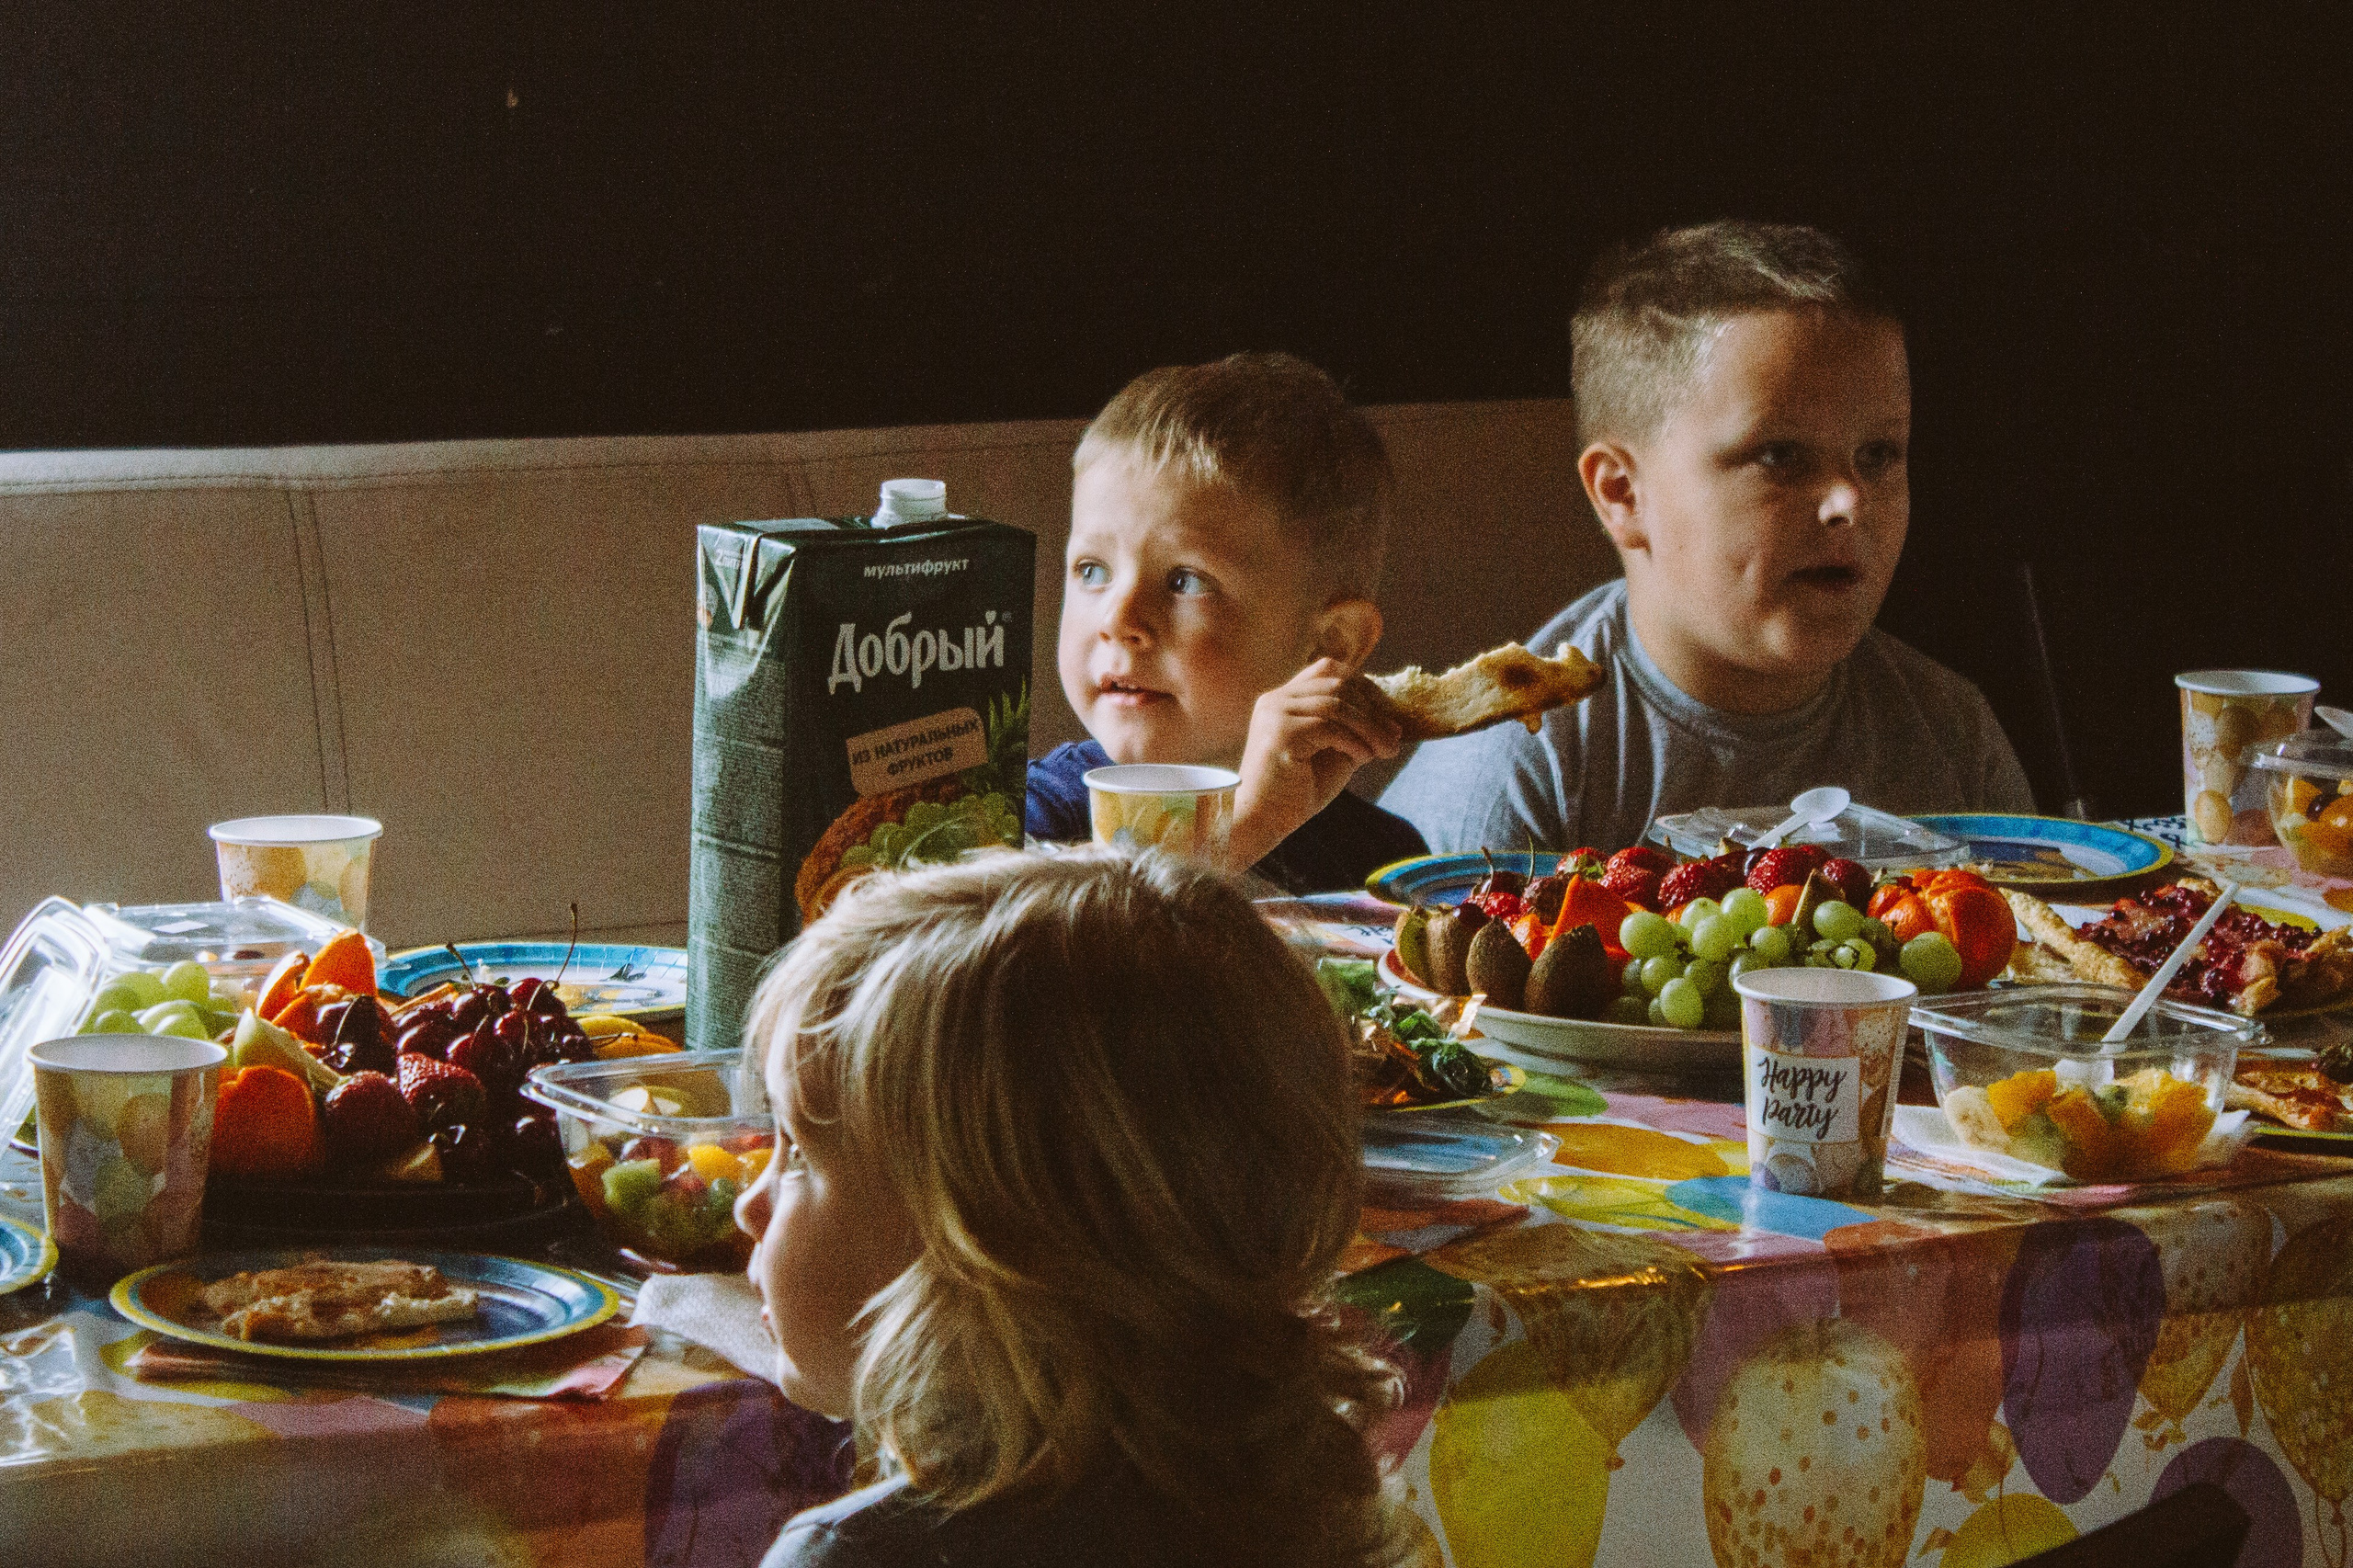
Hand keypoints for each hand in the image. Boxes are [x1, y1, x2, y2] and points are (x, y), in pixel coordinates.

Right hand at [1228, 658, 1403, 870]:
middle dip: (1373, 710)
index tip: (1387, 714)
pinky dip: (1354, 741)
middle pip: (1337, 684)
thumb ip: (1357, 735)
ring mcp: (1275, 713)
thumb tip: (1396, 726)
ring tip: (1385, 751)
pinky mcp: (1279, 732)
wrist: (1261, 822)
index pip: (1329, 670)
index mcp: (1285, 699)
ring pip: (1336, 705)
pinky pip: (1328, 727)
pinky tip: (1364, 758)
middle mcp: (1276, 699)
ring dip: (1369, 728)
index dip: (1363, 686)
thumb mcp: (1335, 756)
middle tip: (1393, 739)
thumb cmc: (1295, 793)